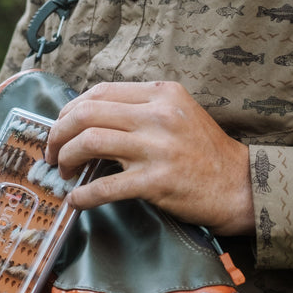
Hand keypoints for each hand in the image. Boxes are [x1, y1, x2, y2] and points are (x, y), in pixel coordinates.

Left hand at [46, 80, 253, 235]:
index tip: (60, 127)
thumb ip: (138, 109)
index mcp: (161, 94)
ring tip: (63, 171)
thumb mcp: (177, 113)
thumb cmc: (203, 152)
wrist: (240, 186)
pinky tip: (76, 199)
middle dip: (58, 133)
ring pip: (90, 142)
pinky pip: (105, 186)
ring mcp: (158, 148)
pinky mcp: (157, 181)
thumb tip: (86, 117)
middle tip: (51, 151)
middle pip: (87, 113)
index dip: (70, 110)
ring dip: (66, 157)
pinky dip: (83, 194)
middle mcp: (158, 115)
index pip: (100, 92)